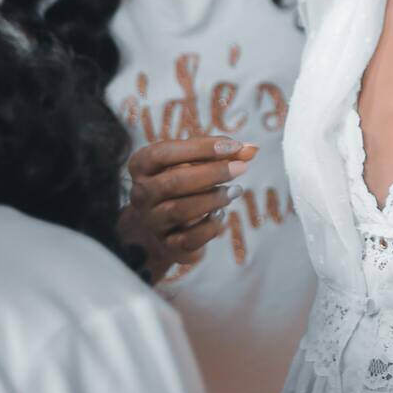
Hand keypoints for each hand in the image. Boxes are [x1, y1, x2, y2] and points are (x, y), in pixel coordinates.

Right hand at [121, 134, 255, 283]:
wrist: (162, 227)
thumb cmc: (183, 183)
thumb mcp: (197, 162)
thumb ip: (222, 153)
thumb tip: (252, 149)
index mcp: (141, 166)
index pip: (164, 152)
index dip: (200, 148)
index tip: (234, 146)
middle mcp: (140, 194)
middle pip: (174, 182)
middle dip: (212, 173)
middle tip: (241, 168)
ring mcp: (151, 222)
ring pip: (180, 210)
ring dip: (214, 198)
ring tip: (235, 191)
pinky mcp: (167, 246)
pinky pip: (190, 238)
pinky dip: (212, 225)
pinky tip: (222, 213)